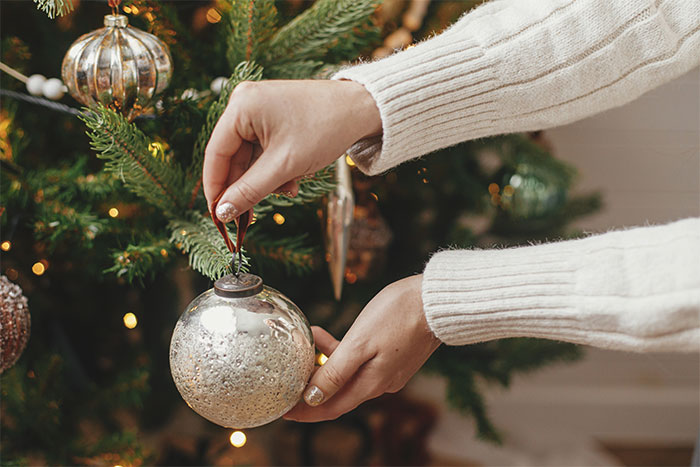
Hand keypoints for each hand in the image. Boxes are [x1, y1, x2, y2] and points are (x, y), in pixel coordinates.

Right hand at [203, 79, 380, 220]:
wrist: (362, 109)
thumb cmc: (325, 130)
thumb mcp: (284, 167)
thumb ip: (249, 191)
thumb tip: (222, 213)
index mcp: (241, 106)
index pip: (216, 154)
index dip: (215, 188)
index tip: (217, 217)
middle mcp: (245, 103)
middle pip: (233, 156)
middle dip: (247, 186)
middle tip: (248, 217)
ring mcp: (260, 108)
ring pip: (251, 157)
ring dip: (266, 179)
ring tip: (289, 189)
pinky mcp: (274, 116)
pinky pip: (264, 150)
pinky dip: (275, 168)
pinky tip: (293, 179)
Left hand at [283, 275, 440, 421]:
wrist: (437, 300)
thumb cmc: (398, 315)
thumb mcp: (359, 342)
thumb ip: (336, 372)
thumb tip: (312, 399)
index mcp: (372, 384)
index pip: (331, 407)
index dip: (305, 411)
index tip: (283, 410)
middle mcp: (381, 383)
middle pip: (338, 393)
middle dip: (312, 387)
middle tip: (287, 379)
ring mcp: (388, 370)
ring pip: (348, 375)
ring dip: (325, 363)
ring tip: (308, 341)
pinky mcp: (393, 356)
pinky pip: (360, 362)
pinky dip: (342, 351)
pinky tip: (327, 334)